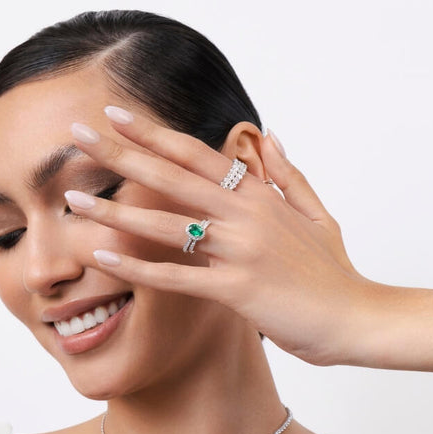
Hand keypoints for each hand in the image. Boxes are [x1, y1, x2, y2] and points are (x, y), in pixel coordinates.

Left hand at [64, 107, 378, 365]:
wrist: (359, 318)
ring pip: (166, 225)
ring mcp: (242, 251)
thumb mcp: (319, 215)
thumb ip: (289, 176)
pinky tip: (104, 257)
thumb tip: (269, 136)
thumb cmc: (336, 273)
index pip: (198, 154)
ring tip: (73, 199)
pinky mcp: (238, 290)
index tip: (117, 115)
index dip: (154, 134)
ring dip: (115, 211)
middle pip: (172, 176)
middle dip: (121, 153)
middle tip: (79, 134)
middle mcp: (248, 215)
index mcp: (262, 195)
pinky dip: (138, 267)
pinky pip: (178, 276)